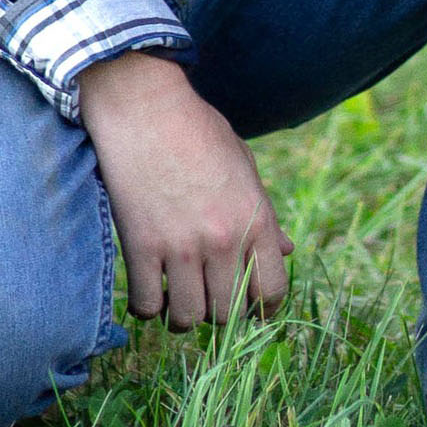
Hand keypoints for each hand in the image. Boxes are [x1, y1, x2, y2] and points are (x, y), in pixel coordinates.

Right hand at [79, 52, 292, 327]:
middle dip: (220, 310)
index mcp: (255, 218)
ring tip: (178, 295)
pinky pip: (147, 306)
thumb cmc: (199, 131)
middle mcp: (222, 238)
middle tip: (209, 293)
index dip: (263, 306)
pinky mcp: (140, 247)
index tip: (250, 304)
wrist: (146, 108)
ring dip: (184, 314)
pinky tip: (150, 289)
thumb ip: (265, 216)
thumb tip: (286, 251)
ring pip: (187, 318)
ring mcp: (180, 246)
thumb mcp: (244, 166)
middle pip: (227, 314)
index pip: (271, 292)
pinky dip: (148, 307)